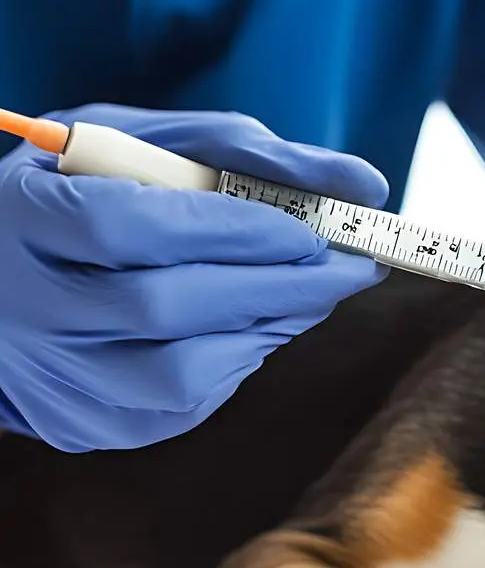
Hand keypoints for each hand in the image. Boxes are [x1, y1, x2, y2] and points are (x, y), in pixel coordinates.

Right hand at [0, 104, 389, 452]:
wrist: (11, 280)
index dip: (234, 232)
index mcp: (28, 215)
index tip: (311, 231)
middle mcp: (29, 305)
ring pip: (182, 373)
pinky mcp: (86, 422)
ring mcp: (53, 374)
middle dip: (279, 288)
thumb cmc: (94, 192)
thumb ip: (248, 154)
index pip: (134, 228)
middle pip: (166, 306)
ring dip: (269, 330)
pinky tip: (256, 325)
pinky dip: (239, 361)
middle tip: (353, 267)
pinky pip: (184, 406)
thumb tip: (366, 186)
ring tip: (311, 294)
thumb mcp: (148, 146)